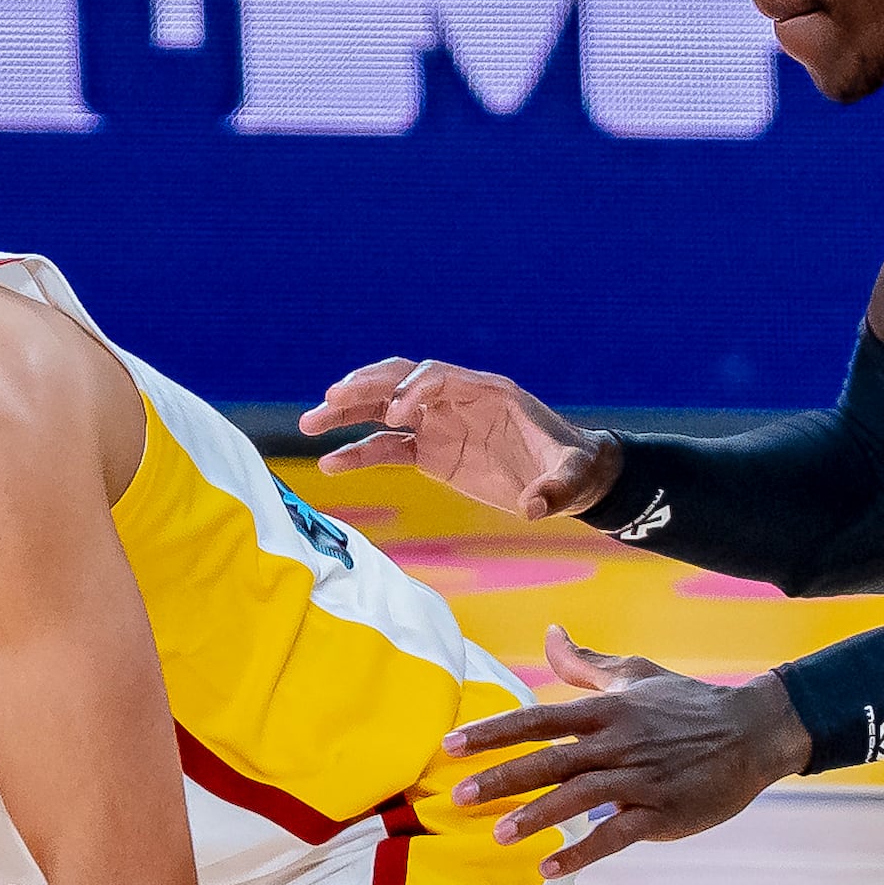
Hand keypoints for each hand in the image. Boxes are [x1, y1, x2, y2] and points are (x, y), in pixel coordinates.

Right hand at [303, 357, 619, 521]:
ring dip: (347, 413)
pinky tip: (330, 465)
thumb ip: (554, 489)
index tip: (397, 415)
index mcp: (487, 392)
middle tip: (329, 399)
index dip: (414, 389)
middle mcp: (455, 401)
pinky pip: (388, 447)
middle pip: (399, 380)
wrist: (571, 479)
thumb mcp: (572, 477)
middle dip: (365, 387)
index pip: (437, 376)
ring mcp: (440, 424)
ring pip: (384, 408)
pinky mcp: (431, 452)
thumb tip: (533, 508)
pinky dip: (359, 453)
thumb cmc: (574, 468)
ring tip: (309, 423)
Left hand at [441, 629, 807, 877]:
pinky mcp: (663, 813)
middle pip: (550, 760)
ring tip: (498, 835)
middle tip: (458, 796)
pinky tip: (550, 869)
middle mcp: (618, 743)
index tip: (451, 744)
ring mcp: (641, 779)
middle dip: (502, 777)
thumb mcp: (635, 675)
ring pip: (579, 798)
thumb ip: (585, 664)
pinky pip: (617, 834)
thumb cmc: (687, 704)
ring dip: (536, 816)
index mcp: (606, 711)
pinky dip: (583, 851)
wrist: (753, 732)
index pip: (538, 718)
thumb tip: (550, 631)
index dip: (493, 731)